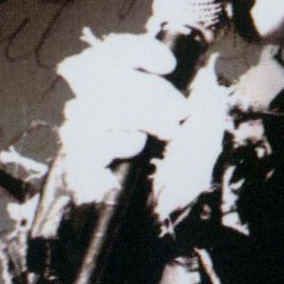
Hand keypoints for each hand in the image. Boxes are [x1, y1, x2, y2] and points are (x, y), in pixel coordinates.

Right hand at [53, 31, 191, 204]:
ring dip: (139, 113)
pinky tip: (136, 150)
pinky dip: (116, 139)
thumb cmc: (178, 186)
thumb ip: (207, 106)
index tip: (167, 65)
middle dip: (146, 87)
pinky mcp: (76, 165)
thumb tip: (205, 69)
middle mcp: (97, 112)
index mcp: (123, 98)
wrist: (160, 233)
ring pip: (91, 101)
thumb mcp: (204, 144)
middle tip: (178, 114)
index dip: (135, 50)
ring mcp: (83, 138)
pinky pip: (85, 139)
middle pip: (94, 70)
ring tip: (166, 134)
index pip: (111, 55)